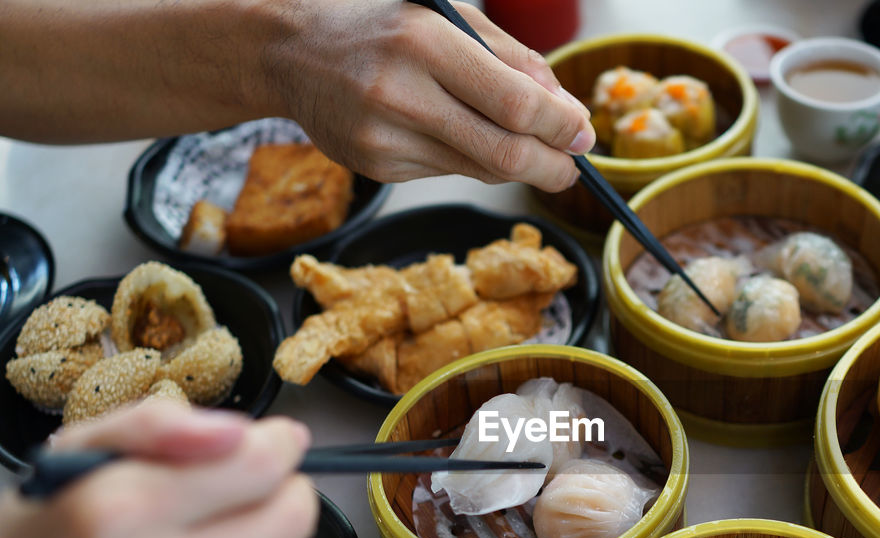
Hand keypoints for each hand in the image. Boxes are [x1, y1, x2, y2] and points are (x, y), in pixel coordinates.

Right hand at [0, 401, 317, 537]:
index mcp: (118, 510)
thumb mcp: (74, 456)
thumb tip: (243, 432)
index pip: (260, 466)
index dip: (277, 444)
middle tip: (249, 482)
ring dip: (271, 533)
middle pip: (294, 515)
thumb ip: (157, 427)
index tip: (270, 439)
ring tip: (219, 529)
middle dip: (284, 486)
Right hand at [263, 0, 594, 188]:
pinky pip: (448, 172)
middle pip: (503, 153)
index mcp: (424, 41)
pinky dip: (469, 159)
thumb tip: (568, 115)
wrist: (291, 51)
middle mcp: (400, 92)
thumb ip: (515, 60)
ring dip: (515, 164)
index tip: (583, 136)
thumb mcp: (450, 18)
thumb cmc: (382, 24)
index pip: (514, 103)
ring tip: (525, 147)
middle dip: (551, 167)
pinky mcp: (376, 167)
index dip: (559, 128)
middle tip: (571, 167)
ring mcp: (383, 137)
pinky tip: (453, 132)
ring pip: (479, 169)